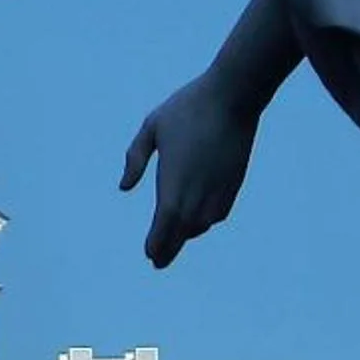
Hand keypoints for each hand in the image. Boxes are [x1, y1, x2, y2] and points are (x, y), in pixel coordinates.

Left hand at [120, 71, 258, 269]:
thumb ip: (135, 158)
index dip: (157, 242)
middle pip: (183, 232)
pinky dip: (207, 222)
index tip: (150, 255)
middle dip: (170, 249)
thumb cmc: (187, 108)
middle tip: (159, 262)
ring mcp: (219, 188)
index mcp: (174, 181)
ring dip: (187, 235)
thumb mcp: (151, 126)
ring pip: (202, 224)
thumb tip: (125, 188)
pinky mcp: (234, 183)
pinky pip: (219, 213)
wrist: (232, 97)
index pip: (164, 223)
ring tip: (175, 242)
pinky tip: (199, 223)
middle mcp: (198, 191)